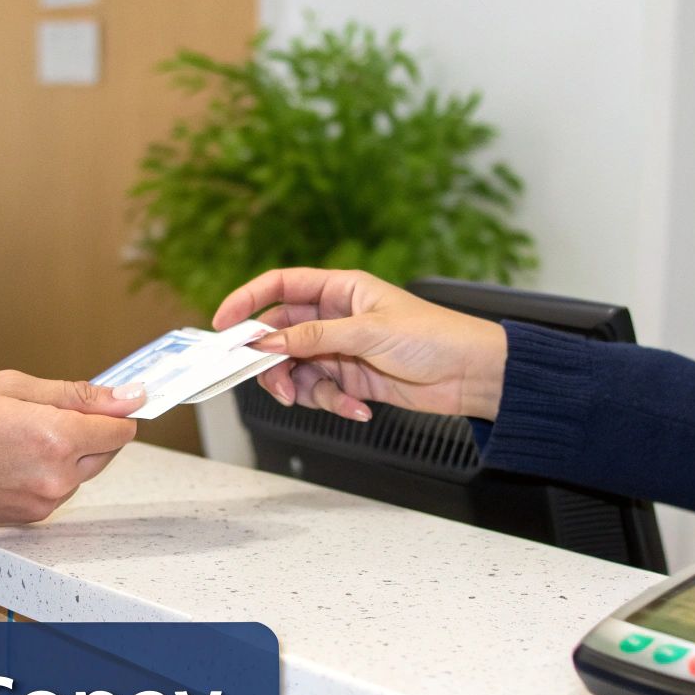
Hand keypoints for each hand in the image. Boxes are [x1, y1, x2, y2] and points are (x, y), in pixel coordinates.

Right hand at [0, 371, 141, 524]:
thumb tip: (127, 396)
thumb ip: (74, 394)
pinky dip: (43, 472)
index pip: (121, 429)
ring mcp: (40, 502)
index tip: (105, 398)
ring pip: (79, 473)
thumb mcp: (8, 386)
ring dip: (64, 452)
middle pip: (105, 452)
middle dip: (88, 430)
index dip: (113, 410)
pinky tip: (5, 456)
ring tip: (13, 433)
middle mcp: (55, 477)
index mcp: (55, 437)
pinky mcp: (25, 518)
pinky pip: (54, 490)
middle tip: (42, 410)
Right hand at [213, 268, 507, 420]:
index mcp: (341, 289)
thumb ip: (313, 337)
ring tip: (327, 400)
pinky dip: (335, 403)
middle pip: (281, 334)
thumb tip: (268, 341)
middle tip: (275, 382)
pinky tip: (361, 408)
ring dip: (305, 389)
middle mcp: (337, 317)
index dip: (248, 301)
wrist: (471, 374)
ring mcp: (342, 349)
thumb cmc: (433, 337)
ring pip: (298, 368)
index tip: (223, 324)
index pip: (281, 286)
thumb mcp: (367, 333)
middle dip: (274, 361)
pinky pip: (324, 392)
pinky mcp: (353, 379)